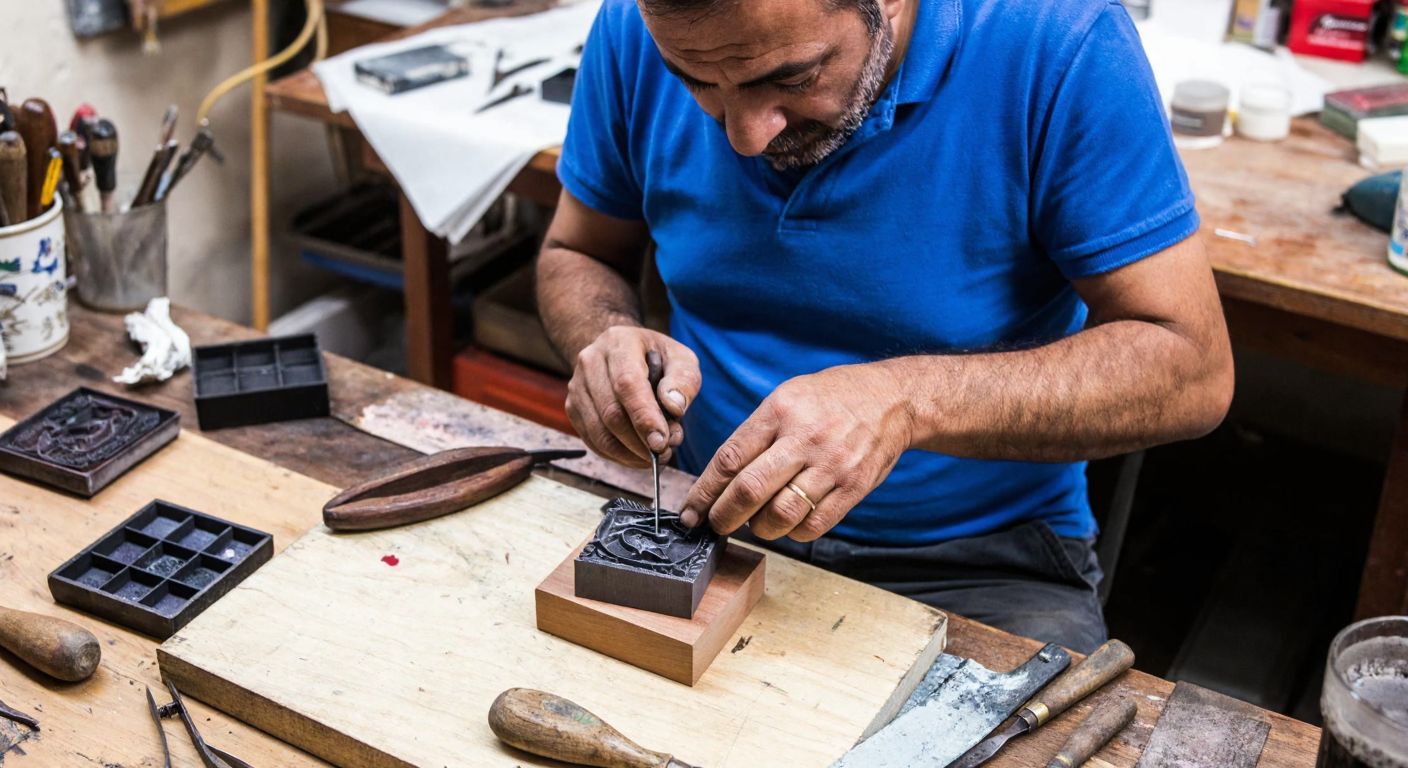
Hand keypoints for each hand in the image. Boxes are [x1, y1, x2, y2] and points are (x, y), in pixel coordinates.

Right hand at [566, 326, 700, 467]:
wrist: (624, 353)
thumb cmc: (658, 359)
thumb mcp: (682, 359)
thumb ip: (684, 380)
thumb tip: (674, 407)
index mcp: (619, 343)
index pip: (627, 384)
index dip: (644, 417)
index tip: (661, 442)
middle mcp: (590, 362)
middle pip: (611, 412)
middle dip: (640, 441)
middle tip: (665, 453)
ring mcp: (577, 386)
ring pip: (599, 432)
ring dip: (629, 453)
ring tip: (655, 456)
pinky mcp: (573, 408)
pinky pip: (592, 441)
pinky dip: (617, 456)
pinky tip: (638, 456)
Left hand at [681, 362, 913, 540]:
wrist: (892, 399)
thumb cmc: (831, 399)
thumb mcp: (787, 397)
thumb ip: (755, 434)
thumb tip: (720, 479)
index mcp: (779, 411)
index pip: (729, 459)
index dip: (704, 492)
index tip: (692, 512)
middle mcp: (804, 438)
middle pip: (749, 490)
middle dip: (723, 516)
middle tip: (716, 525)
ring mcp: (831, 465)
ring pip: (780, 514)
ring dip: (760, 528)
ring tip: (756, 523)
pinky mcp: (854, 487)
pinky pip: (814, 525)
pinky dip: (793, 532)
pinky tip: (788, 524)